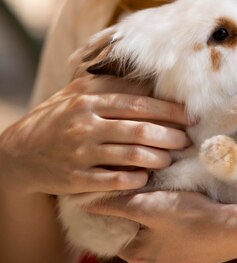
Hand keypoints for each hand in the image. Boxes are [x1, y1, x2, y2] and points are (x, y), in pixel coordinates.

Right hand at [0, 75, 191, 196]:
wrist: (22, 152)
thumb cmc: (59, 116)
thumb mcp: (78, 93)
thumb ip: (110, 85)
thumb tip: (147, 81)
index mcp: (89, 101)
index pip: (137, 104)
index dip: (168, 111)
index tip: (189, 116)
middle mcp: (86, 125)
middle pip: (139, 131)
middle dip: (169, 136)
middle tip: (186, 141)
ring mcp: (81, 154)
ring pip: (130, 156)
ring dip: (157, 158)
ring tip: (169, 159)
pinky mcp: (77, 179)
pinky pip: (114, 181)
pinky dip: (134, 179)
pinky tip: (145, 177)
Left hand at [87, 190, 236, 262]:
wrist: (232, 230)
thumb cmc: (189, 218)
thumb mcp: (148, 205)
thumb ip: (115, 204)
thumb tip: (83, 202)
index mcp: (139, 257)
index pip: (114, 234)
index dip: (114, 213)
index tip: (119, 193)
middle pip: (135, 237)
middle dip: (137, 217)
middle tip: (142, 191)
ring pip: (156, 239)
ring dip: (157, 222)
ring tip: (163, 197)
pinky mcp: (194, 259)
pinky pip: (176, 241)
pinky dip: (176, 227)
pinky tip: (183, 211)